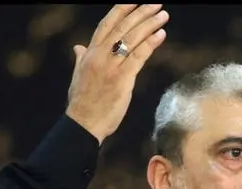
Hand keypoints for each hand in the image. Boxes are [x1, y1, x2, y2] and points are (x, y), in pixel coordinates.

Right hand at [65, 4, 168, 143]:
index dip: (121, 10)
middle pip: (122, 27)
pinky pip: (138, 56)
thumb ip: (81, 59)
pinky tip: (161, 34)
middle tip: (156, 3)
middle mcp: (99, 55)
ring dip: (149, 24)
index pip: (107, 25)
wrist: (83, 123)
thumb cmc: (82, 103)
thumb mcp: (78, 76)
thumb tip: (78, 47)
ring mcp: (110, 66)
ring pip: (132, 38)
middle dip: (140, 12)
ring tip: (163, 15)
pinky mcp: (122, 79)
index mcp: (90, 53)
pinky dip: (150, 44)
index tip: (134, 0)